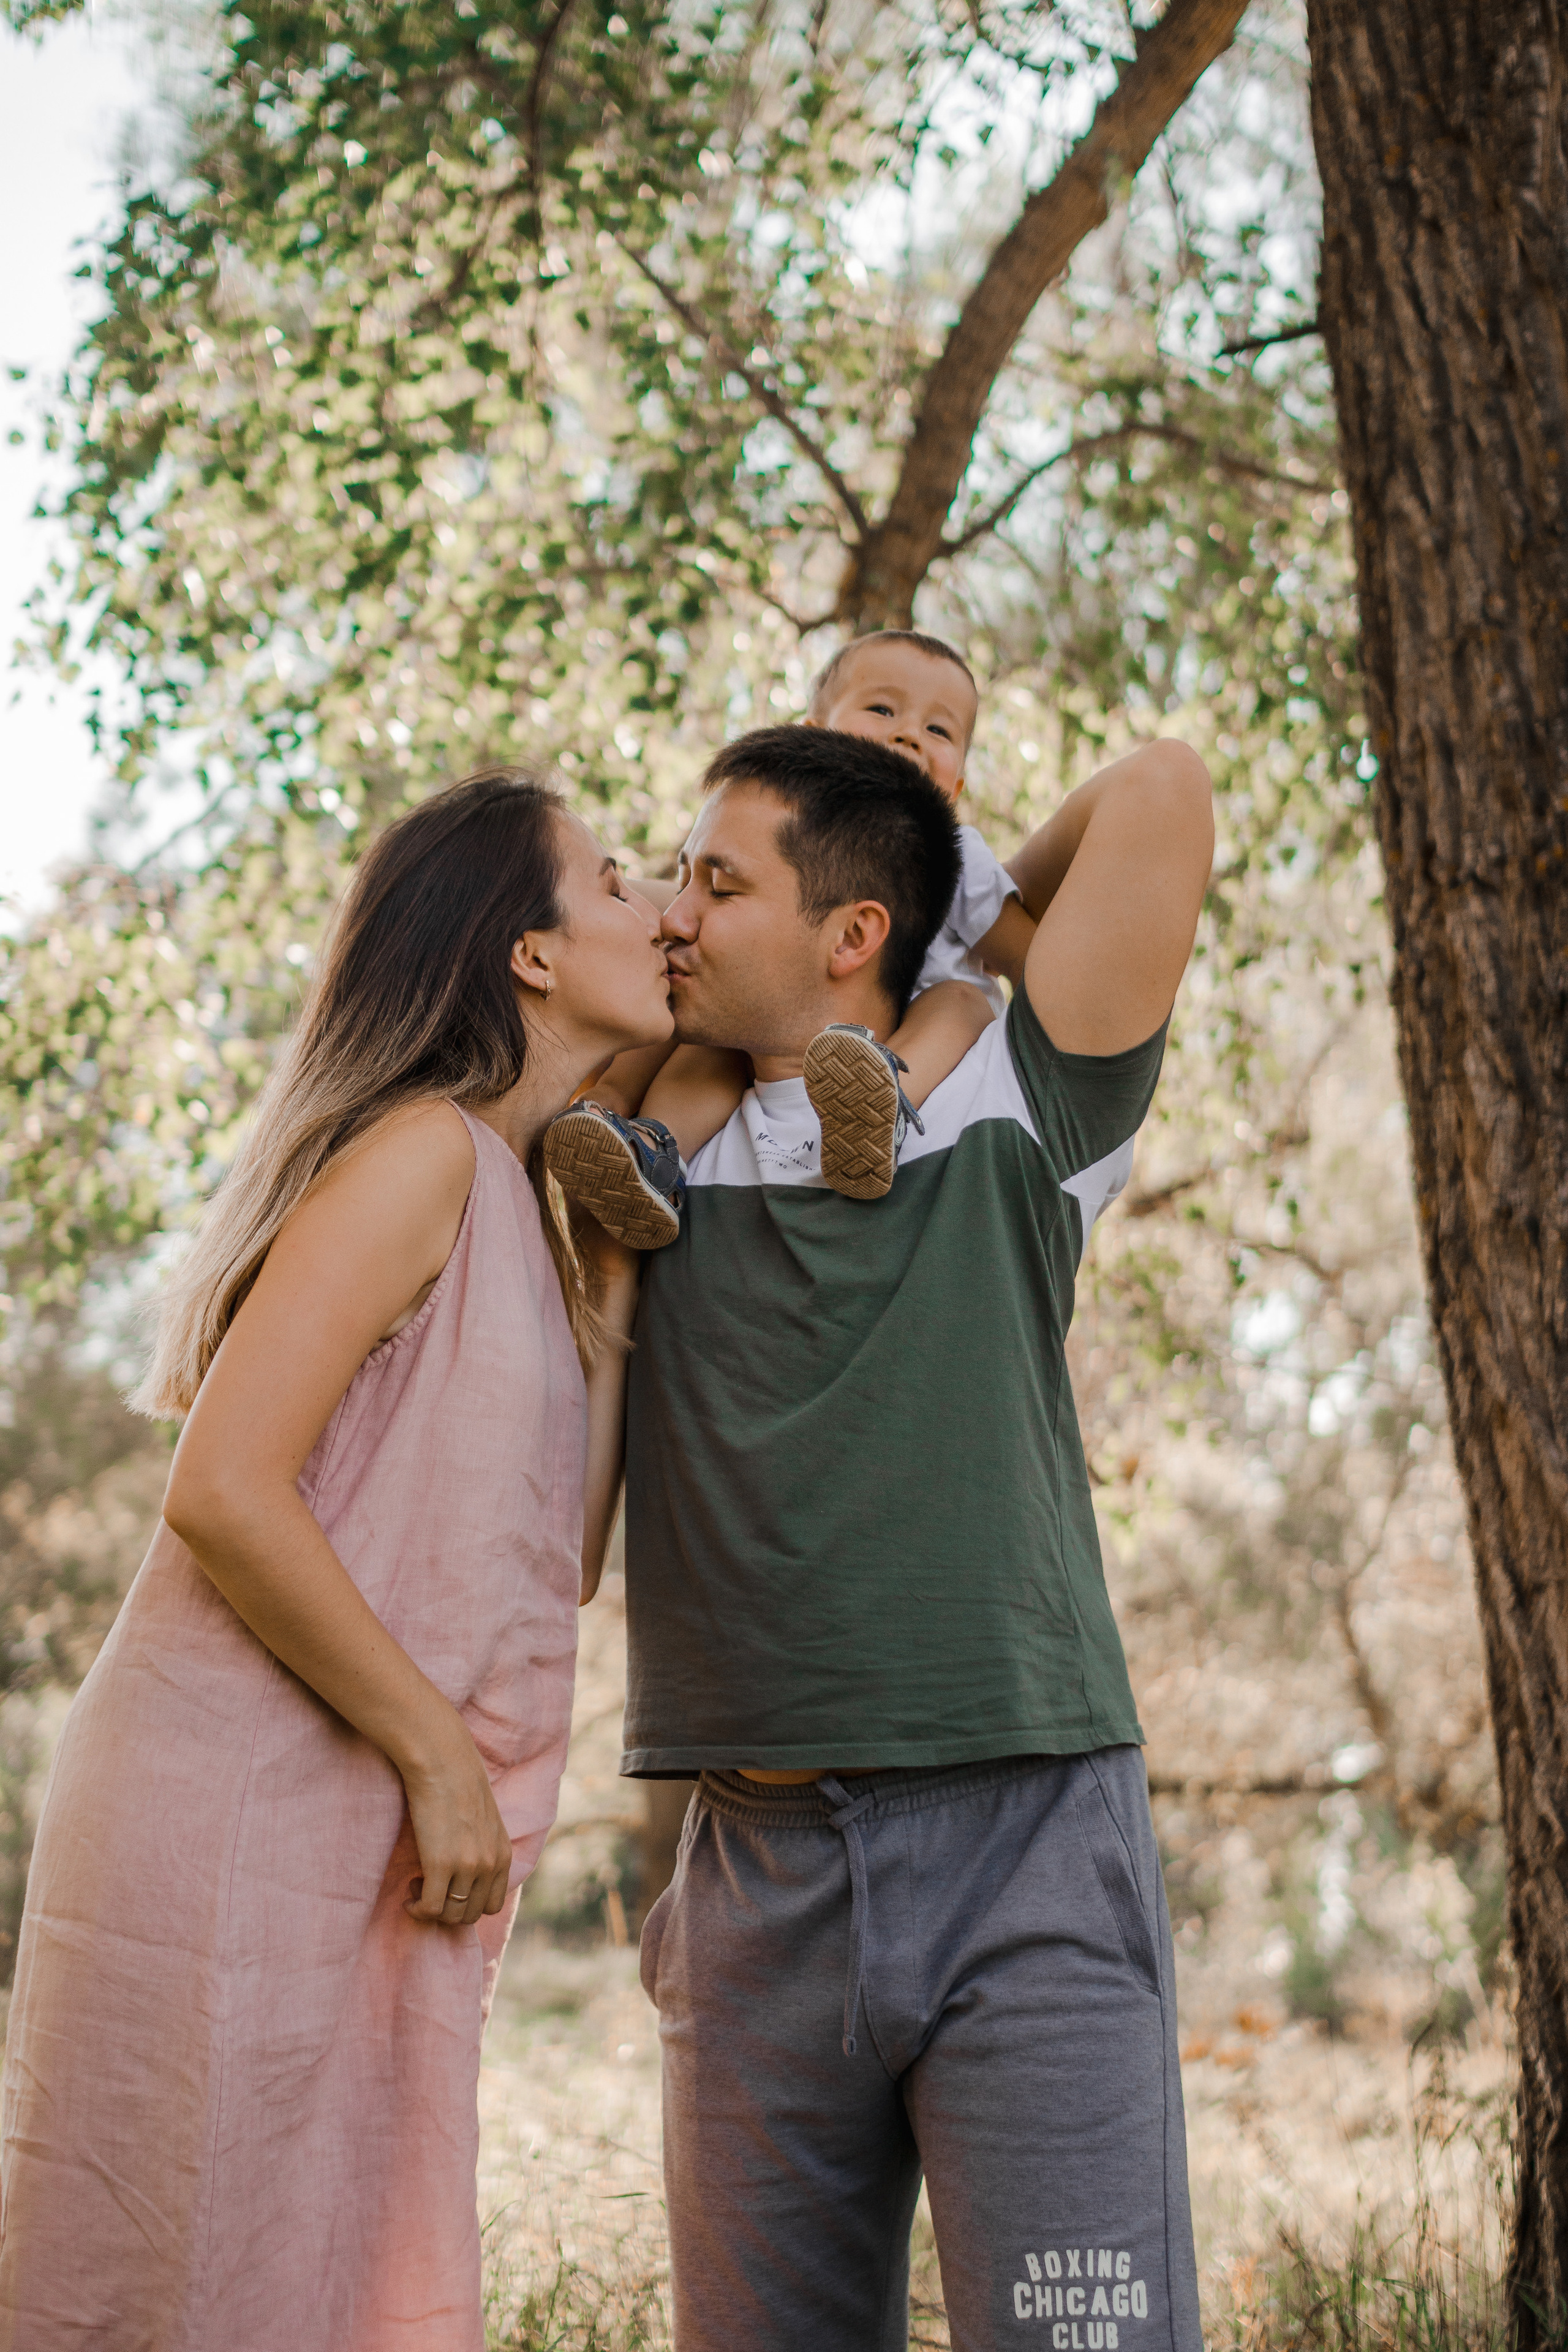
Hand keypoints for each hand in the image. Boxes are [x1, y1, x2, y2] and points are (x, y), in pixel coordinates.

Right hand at [399, 1712, 514, 1928]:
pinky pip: (430, 1908)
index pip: (493, 1905)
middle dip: (448, 1911)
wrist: (442, 1761)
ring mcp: (467, 1867)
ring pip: (451, 1916)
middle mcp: (490, 1865)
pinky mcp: (440, 1865)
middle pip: (471, 1915)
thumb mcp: (484, 1820)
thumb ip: (483, 1847)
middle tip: (429, 1888)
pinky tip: (409, 1893)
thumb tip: (468, 1871)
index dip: (468, 1905)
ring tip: (417, 1886)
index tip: (450, 1891)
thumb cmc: (458, 1784)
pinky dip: (417, 1909)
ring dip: (431, 1909)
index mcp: (503, 1855)